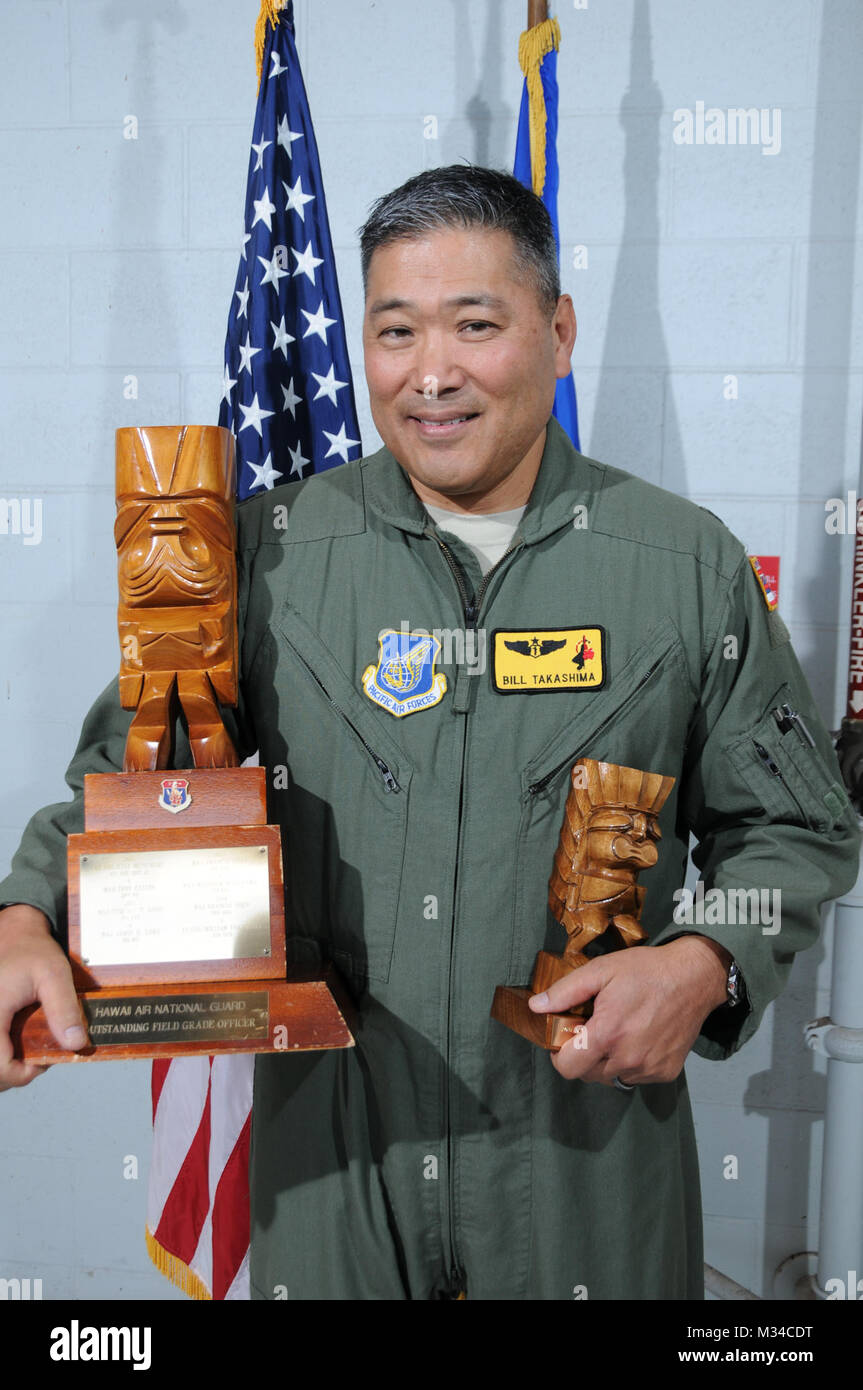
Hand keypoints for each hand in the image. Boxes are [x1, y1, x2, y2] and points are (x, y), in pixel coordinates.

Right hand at [0, 904, 87, 1090]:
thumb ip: (64, 1009)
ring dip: (9, 1063)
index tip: (43, 1061)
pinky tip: (20, 1039)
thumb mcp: (54, 975)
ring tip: (31, 1047)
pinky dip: (5, 1050)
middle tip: (39, 1056)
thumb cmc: (31, 949)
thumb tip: (76, 1043)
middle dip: (16, 1071)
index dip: (21, 1073)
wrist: (15, 933)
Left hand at [528, 935, 730, 1083]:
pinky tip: (637, 1038)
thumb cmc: (646, 971)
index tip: (566, 1037)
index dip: (560, 1054)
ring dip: (606, 1061)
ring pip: (611, 1078)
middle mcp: (628, 1059)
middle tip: (593, 1028)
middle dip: (583, 1055)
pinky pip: (635, 1077)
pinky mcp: (665, 1072)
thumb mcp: (601, 970)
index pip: (568, 1068)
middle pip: (587, 1074)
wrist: (694, 978)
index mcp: (608, 1035)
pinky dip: (630, 1064)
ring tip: (616, 1031)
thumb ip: (565, 991)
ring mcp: (649, 1069)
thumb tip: (536, 1006)